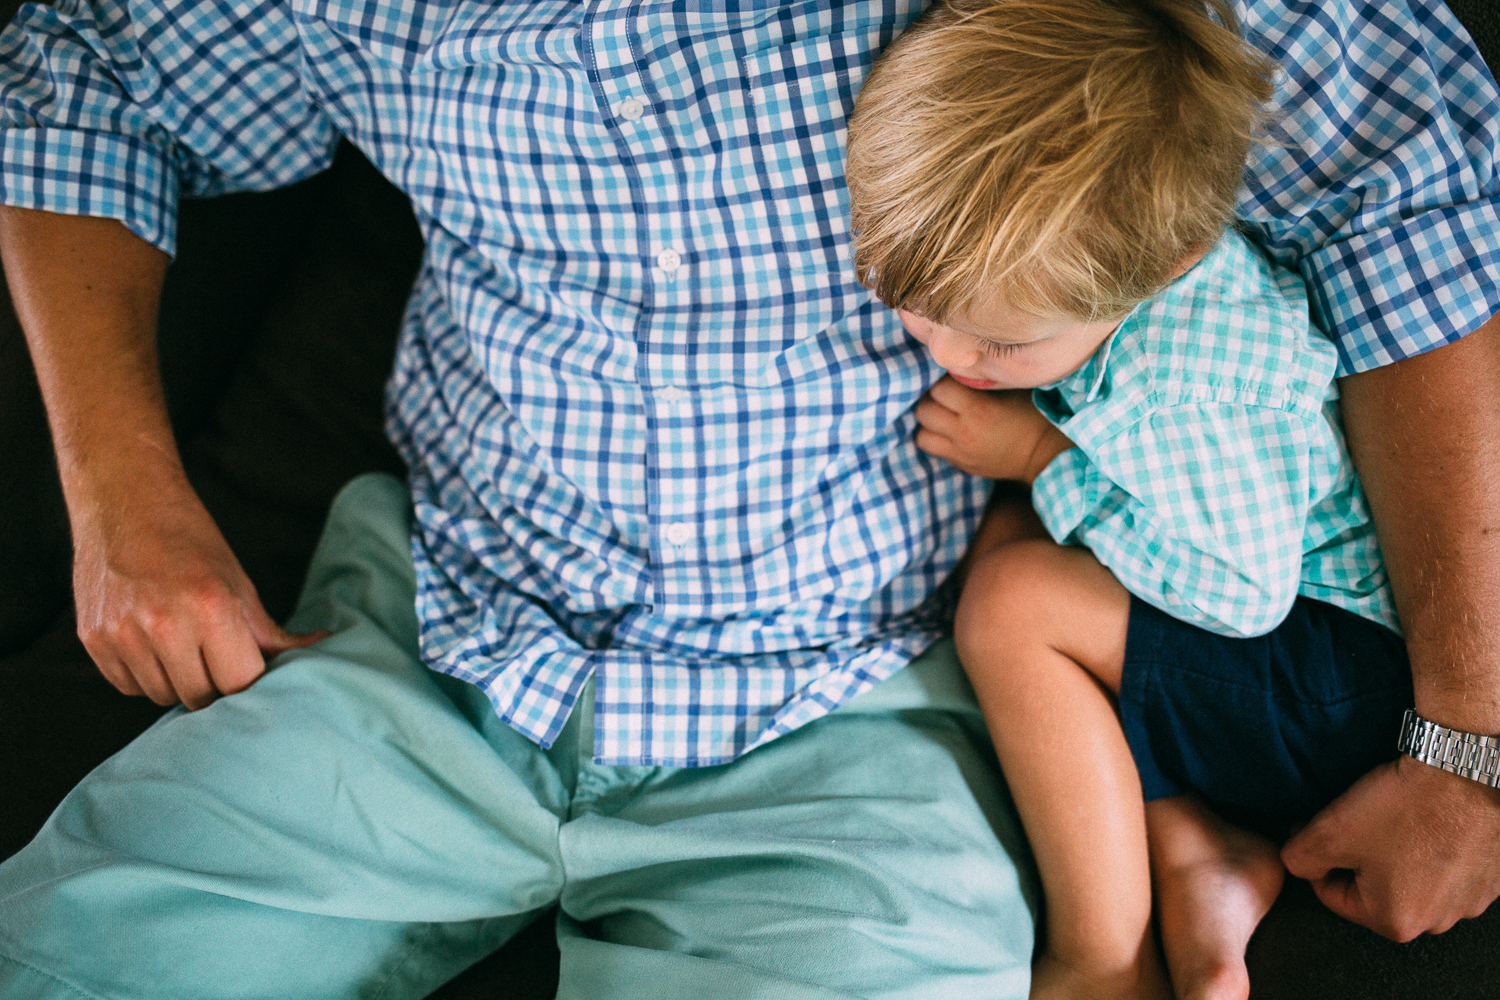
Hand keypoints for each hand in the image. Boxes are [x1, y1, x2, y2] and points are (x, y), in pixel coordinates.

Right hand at [72, 470, 324, 709]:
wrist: (126, 501)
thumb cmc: (192, 542)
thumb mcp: (239, 583)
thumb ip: (271, 631)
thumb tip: (319, 648)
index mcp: (212, 608)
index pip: (240, 684)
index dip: (249, 681)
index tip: (248, 668)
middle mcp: (164, 624)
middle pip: (201, 697)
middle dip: (215, 684)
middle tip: (215, 656)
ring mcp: (123, 634)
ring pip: (163, 696)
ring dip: (178, 682)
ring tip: (182, 644)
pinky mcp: (93, 639)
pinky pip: (129, 686)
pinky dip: (145, 676)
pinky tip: (152, 643)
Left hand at [914, 376, 1073, 481]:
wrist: (1044, 454)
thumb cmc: (1032, 415)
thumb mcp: (1011, 390)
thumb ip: (983, 380)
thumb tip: (958, 367)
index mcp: (978, 410)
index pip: (938, 389)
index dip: (943, 382)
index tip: (953, 380)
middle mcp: (964, 433)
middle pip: (924, 411)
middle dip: (930, 400)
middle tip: (944, 396)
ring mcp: (960, 452)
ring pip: (921, 435)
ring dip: (928, 422)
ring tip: (942, 415)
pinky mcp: (961, 465)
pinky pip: (932, 450)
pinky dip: (935, 438)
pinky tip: (948, 431)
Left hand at [1281, 755, 1499, 940]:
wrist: (1467, 771)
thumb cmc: (1404, 806)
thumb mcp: (1329, 832)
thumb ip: (1298, 858)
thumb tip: (1298, 864)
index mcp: (1395, 922)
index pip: (1333, 896)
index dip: (1316, 859)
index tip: (1315, 829)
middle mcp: (1438, 922)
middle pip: (1373, 890)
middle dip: (1357, 857)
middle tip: (1356, 821)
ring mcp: (1469, 900)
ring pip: (1410, 878)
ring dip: (1394, 852)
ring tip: (1393, 817)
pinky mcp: (1490, 876)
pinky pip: (1446, 867)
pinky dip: (1430, 848)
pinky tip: (1424, 821)